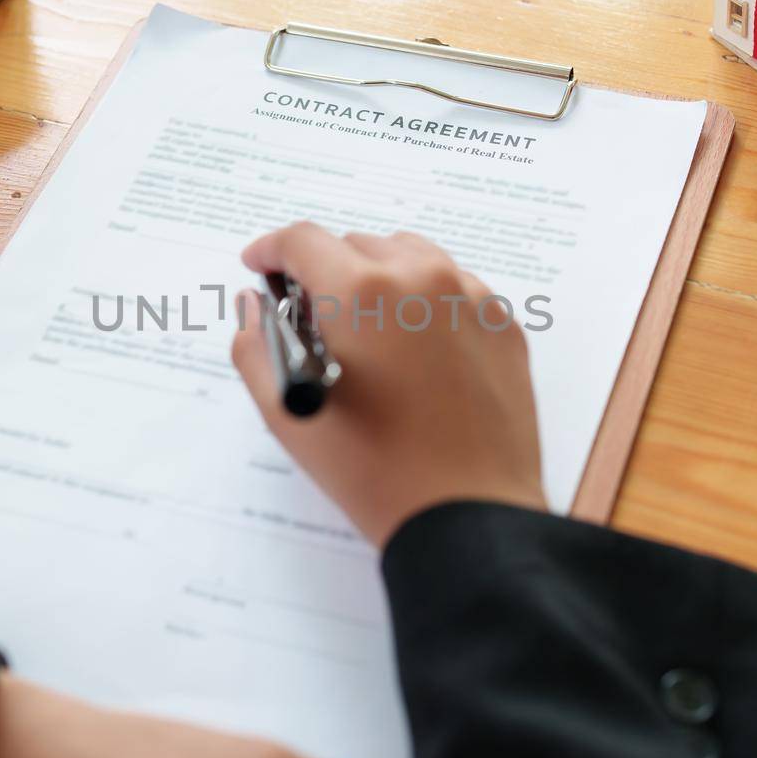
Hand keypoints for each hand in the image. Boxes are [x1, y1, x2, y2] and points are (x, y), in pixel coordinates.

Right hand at [231, 223, 544, 545]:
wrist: (470, 517)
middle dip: (325, 272)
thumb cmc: (379, 474)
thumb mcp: (291, 415)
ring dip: (376, 276)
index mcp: (363, 293)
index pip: (303, 240)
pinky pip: (454, 287)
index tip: (261, 267)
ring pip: (409, 255)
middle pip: (355, 244)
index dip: (272, 250)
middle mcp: (421, 278)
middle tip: (311, 320)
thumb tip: (254, 306)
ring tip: (364, 331)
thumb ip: (256, 345)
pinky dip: (424, 302)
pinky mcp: (502, 324)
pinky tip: (412, 350)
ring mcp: (470, 297)